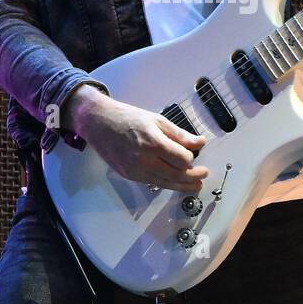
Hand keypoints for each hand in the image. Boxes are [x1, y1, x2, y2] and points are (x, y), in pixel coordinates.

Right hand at [68, 88, 208, 192]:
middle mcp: (144, 159)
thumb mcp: (157, 120)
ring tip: (194, 185)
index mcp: (153, 142)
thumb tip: (200, 142)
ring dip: (182, 186)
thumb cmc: (127, 118)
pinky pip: (152, 183)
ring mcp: (135, 170)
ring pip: (165, 183)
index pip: (182, 160)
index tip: (195, 156)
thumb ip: (180, 134)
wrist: (99, 123)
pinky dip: (166, 183)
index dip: (191, 159)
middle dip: (193, 178)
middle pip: (175, 175)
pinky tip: (173, 182)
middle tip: (203, 176)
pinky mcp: (129, 175)